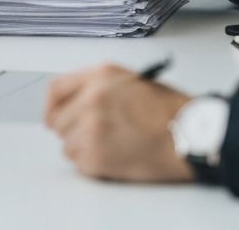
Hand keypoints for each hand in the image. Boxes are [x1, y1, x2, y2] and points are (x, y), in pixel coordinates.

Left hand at [44, 64, 193, 181]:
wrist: (187, 134)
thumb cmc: (167, 109)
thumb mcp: (129, 80)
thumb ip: (97, 86)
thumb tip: (72, 103)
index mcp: (100, 75)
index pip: (56, 89)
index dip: (51, 106)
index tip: (53, 116)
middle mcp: (91, 98)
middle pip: (57, 121)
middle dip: (70, 129)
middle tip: (90, 134)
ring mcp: (91, 128)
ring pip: (67, 144)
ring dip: (82, 147)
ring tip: (110, 144)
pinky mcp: (95, 156)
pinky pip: (79, 163)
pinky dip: (91, 163)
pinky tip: (114, 155)